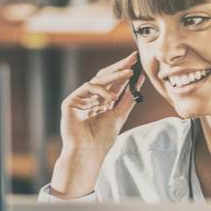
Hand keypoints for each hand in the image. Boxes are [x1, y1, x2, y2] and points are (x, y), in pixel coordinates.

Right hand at [49, 52, 142, 197]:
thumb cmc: (102, 139)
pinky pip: (88, 87)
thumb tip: (139, 81)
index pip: (114, 83)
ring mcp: (81, 99)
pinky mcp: (72, 101)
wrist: (88, 152)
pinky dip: (101, 89)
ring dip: (115, 75)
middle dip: (119, 66)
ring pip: (98, 79)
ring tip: (129, 73)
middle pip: (106, 77)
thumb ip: (128, 98)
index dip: (124, 72)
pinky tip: (111, 97)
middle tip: (132, 57)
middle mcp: (92, 99)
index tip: (136, 62)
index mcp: (102, 102)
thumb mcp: (119, 115)